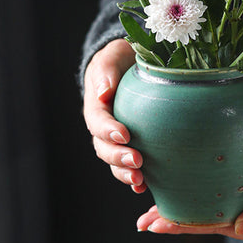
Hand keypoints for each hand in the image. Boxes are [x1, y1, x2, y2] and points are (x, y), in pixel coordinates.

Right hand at [83, 39, 146, 192]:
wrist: (129, 65)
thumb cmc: (120, 59)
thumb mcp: (112, 56)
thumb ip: (106, 71)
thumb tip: (103, 92)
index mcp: (96, 105)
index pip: (98, 121)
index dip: (108, 130)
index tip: (124, 134)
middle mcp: (103, 126)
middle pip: (103, 147)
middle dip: (118, 157)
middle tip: (137, 161)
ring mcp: (115, 138)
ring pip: (114, 161)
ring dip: (124, 173)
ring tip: (140, 180)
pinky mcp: (131, 143)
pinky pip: (128, 164)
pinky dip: (134, 177)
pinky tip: (145, 186)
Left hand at [136, 142, 242, 242]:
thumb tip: (238, 228)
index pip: (218, 227)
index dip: (186, 225)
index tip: (156, 222)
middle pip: (212, 216)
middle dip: (178, 217)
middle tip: (145, 215)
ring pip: (220, 200)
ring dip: (193, 198)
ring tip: (164, 194)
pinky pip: (236, 182)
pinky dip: (215, 180)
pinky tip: (200, 173)